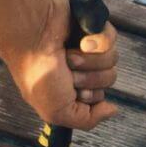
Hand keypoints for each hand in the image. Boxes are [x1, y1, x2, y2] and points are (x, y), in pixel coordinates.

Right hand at [5, 0, 118, 130]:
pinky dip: (97, 41)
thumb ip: (86, 120)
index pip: (100, 97)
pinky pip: (112, 38)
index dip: (90, 95)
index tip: (72, 90)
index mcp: (72, 87)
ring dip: (91, 60)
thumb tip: (113, 110)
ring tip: (69, 55)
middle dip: (89, 77)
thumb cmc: (39, 74)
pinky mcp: (94, 26)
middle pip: (109, 78)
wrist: (32, 35)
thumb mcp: (57, 112)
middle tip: (68, 70)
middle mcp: (82, 67)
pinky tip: (82, 40)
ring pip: (112, 59)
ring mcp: (89, 46)